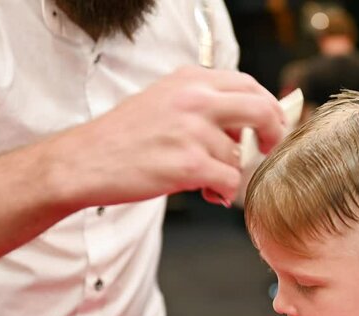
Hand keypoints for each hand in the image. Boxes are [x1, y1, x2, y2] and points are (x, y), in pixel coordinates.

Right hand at [47, 66, 284, 208]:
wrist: (85, 160)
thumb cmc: (126, 135)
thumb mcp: (165, 100)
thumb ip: (204, 103)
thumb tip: (247, 119)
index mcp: (190, 80)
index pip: (249, 84)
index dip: (268, 107)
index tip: (272, 124)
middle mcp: (194, 98)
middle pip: (260, 110)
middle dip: (272, 132)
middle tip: (267, 147)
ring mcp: (192, 130)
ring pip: (240, 155)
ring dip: (230, 172)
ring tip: (208, 179)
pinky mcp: (188, 164)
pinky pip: (230, 180)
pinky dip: (224, 191)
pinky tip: (208, 192)